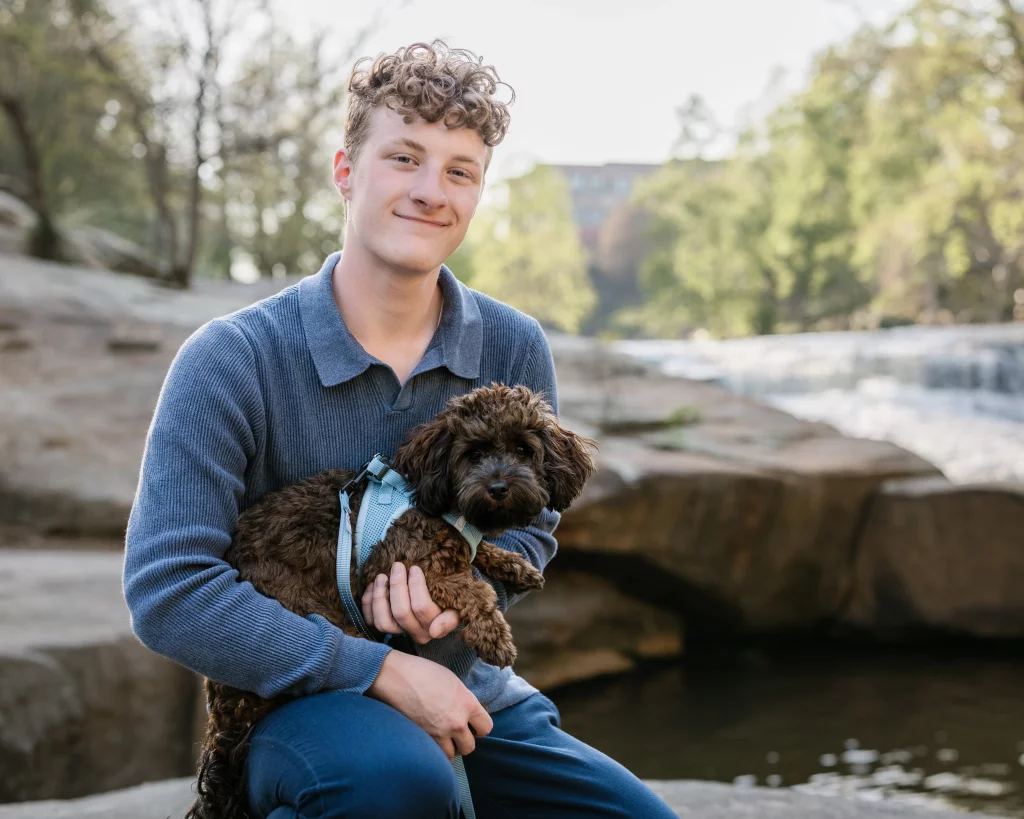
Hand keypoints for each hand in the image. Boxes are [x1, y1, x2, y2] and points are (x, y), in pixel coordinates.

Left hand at [361, 562, 459, 643]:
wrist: (440, 600)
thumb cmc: (447, 598)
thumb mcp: (455, 606)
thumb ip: (450, 619)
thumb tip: (434, 631)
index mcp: (434, 627)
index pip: (422, 608)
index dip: (416, 587)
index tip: (415, 568)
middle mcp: (416, 633)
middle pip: (401, 612)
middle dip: (397, 586)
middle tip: (397, 566)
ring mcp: (399, 632)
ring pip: (384, 622)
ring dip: (380, 596)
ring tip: (382, 576)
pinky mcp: (384, 628)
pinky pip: (371, 620)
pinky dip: (368, 603)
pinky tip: (372, 586)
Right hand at [366, 650, 492, 758]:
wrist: (394, 677)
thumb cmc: (422, 672)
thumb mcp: (452, 681)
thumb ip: (463, 700)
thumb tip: (468, 713)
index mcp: (467, 703)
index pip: (486, 727)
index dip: (479, 727)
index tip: (473, 725)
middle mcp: (456, 722)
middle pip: (470, 746)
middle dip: (464, 741)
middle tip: (456, 733)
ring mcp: (438, 733)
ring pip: (453, 755)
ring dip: (449, 749)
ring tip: (443, 738)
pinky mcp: (422, 740)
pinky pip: (435, 756)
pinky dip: (435, 752)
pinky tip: (431, 742)